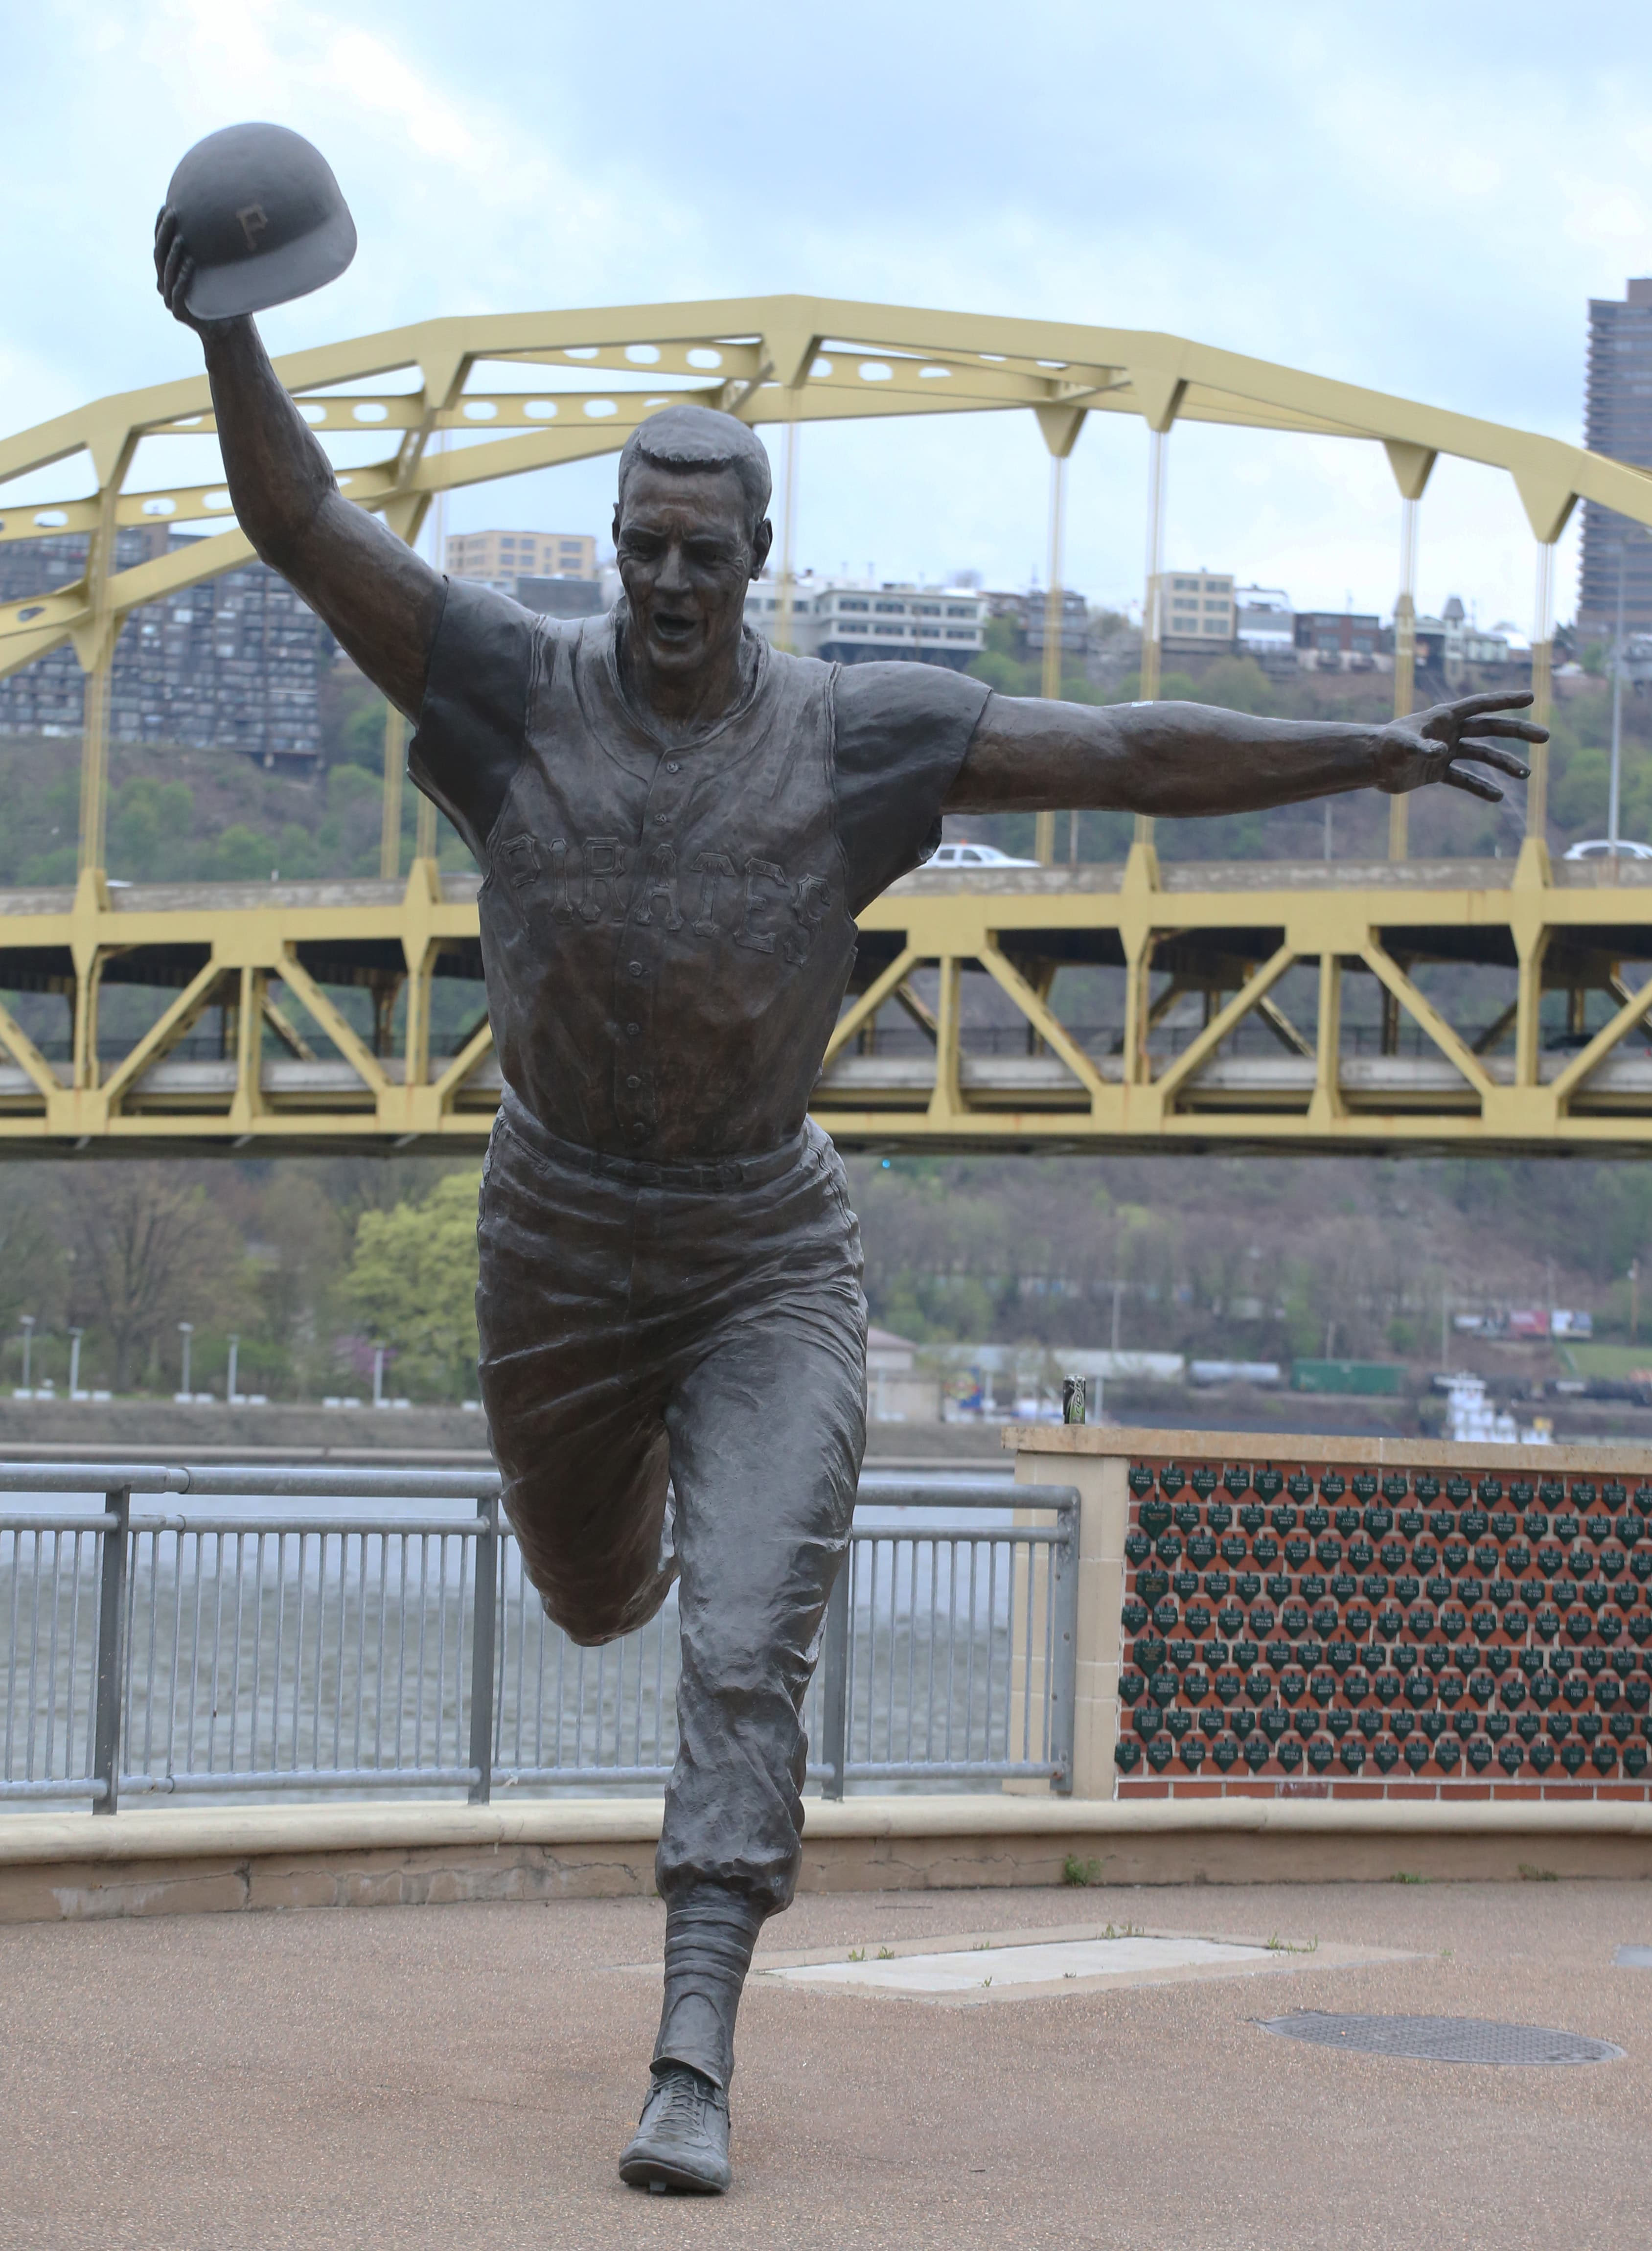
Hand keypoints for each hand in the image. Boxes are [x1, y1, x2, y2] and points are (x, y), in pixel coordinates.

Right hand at [153, 206, 236, 335]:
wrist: (229, 329)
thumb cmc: (224, 296)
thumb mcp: (216, 270)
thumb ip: (210, 250)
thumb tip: (223, 217)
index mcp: (168, 272)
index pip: (161, 245)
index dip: (160, 226)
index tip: (165, 206)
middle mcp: (165, 284)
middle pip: (160, 255)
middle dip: (164, 233)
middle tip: (171, 214)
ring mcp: (170, 299)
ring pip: (167, 272)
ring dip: (173, 253)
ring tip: (181, 237)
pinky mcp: (179, 312)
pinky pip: (178, 291)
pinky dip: (183, 277)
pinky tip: (190, 263)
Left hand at [1373, 689, 1542, 802]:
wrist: (1369, 765)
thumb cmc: (1384, 748)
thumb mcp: (1403, 745)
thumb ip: (1422, 747)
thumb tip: (1440, 751)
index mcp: (1444, 716)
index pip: (1481, 704)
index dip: (1505, 700)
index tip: (1530, 698)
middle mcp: (1449, 732)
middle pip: (1490, 729)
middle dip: (1518, 732)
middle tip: (1545, 736)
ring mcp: (1446, 751)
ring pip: (1482, 755)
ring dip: (1504, 764)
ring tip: (1524, 774)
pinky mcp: (1438, 771)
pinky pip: (1465, 779)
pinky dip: (1480, 787)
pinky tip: (1497, 797)